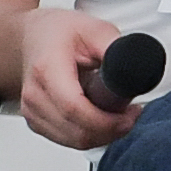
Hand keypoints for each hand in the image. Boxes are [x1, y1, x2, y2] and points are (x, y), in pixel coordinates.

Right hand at [13, 11, 138, 153]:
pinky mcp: (37, 121)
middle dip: (112, 129)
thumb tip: (138, 64)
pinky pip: (69, 140)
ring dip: (104, 134)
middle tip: (133, 113)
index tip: (132, 112)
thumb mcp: (95, 29)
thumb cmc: (59, 32)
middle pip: (76, 130)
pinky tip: (104, 119)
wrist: (34, 37)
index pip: (75, 108)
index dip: (108, 120)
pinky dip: (92, 136)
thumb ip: (116, 48)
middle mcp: (35, 94)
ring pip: (74, 140)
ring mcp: (32, 111)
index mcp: (48, 69)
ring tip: (122, 114)